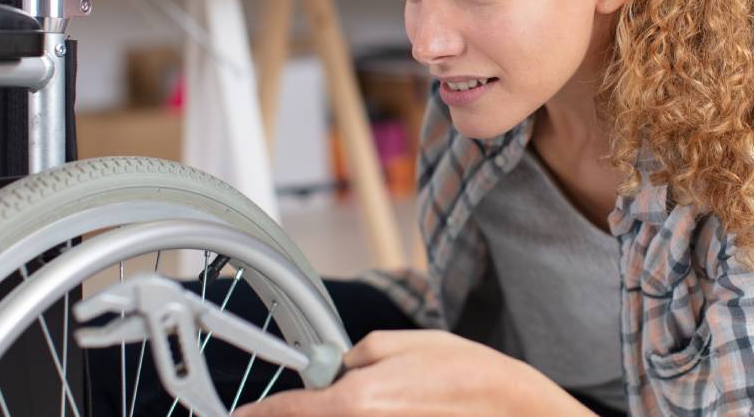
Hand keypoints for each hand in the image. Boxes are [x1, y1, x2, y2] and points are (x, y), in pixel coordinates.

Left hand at [230, 329, 594, 415]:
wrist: (512, 410)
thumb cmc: (467, 375)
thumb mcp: (403, 344)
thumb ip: (355, 357)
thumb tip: (332, 371)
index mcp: (355, 402)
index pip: (284, 413)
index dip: (256, 415)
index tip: (240, 416)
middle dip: (306, 412)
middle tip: (329, 398)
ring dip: (342, 416)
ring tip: (383, 398)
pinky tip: (397, 408)